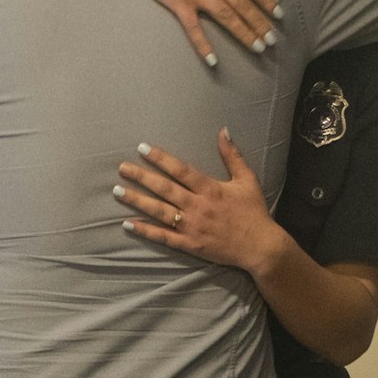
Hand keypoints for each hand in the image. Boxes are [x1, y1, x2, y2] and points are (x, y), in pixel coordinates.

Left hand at [113, 131, 285, 274]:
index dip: (160, 158)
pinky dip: (145, 230)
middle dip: (141, 177)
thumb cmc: (254, 212)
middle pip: (164, 189)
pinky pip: (163, 236)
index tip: (142, 148)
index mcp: (210, 189)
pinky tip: (128, 223)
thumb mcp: (247, 180)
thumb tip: (223, 130)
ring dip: (137, 200)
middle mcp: (198, 206)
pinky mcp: (190, 244)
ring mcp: (192, 226)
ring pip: (159, 211)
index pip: (180, 170)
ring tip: (118, 191)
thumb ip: (232, 155)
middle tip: (122, 168)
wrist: (260, 247)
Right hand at [125, 0, 281, 65]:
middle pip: (242, 4)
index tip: (278, 15)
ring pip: (226, 16)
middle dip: (260, 23)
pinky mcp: (179, 3)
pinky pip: (194, 28)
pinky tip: (213, 61)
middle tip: (272, 41)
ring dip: (244, 34)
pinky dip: (204, 45)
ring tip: (258, 48)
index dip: (266, 0)